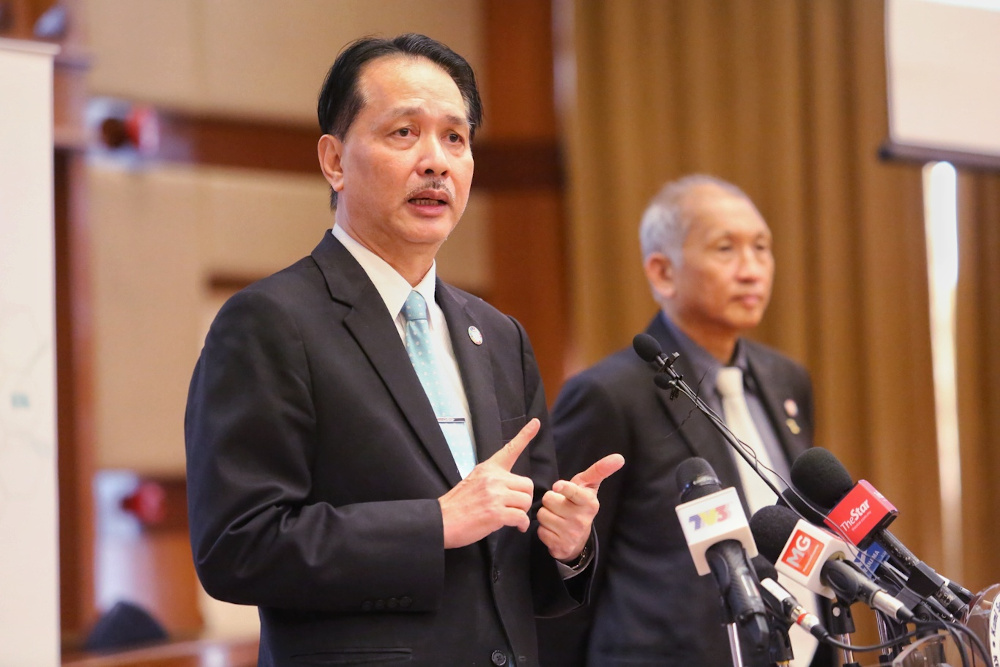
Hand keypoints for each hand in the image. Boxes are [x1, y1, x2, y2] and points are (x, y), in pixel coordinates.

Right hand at [439, 418, 538, 548]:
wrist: (441, 521)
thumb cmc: (458, 505)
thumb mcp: (474, 481)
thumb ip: (493, 480)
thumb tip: (511, 488)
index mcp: (488, 468)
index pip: (510, 449)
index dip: (525, 435)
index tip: (535, 423)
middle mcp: (494, 478)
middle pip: (528, 485)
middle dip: (524, 498)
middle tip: (515, 507)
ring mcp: (495, 495)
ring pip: (526, 501)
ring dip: (522, 512)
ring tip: (511, 517)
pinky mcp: (496, 513)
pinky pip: (521, 517)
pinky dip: (521, 524)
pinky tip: (516, 526)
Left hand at [537, 453, 624, 561]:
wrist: (579, 538)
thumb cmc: (580, 503)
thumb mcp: (589, 486)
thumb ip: (600, 470)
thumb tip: (620, 457)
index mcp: (589, 503)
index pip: (574, 492)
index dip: (564, 488)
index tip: (557, 486)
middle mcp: (581, 519)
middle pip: (548, 499)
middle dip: (551, 500)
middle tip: (560, 504)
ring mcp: (571, 534)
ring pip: (542, 515)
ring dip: (546, 515)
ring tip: (557, 517)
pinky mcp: (560, 547)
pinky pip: (540, 531)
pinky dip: (544, 530)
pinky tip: (554, 530)